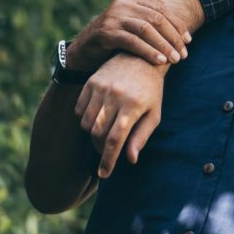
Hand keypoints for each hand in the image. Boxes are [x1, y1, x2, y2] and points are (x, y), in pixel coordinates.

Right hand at [68, 0, 190, 70]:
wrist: (84, 49)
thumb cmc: (115, 36)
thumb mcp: (131, 21)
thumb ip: (147, 11)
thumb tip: (168, 5)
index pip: (162, 9)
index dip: (177, 25)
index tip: (188, 41)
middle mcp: (122, 3)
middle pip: (157, 18)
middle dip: (173, 37)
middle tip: (183, 54)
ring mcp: (113, 16)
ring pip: (146, 29)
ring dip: (164, 45)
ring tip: (175, 59)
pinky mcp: (106, 32)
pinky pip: (133, 41)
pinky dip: (149, 51)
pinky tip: (160, 61)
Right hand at [75, 53, 166, 177]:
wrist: (141, 59)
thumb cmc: (151, 91)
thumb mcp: (154, 113)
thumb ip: (141, 136)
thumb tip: (130, 159)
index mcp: (133, 105)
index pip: (115, 140)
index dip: (108, 160)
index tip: (104, 174)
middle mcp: (115, 96)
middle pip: (98, 134)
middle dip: (101, 148)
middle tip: (107, 152)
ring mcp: (101, 88)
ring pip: (87, 124)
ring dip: (93, 135)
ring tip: (104, 134)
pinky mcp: (90, 83)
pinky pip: (80, 111)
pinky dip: (85, 120)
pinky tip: (97, 119)